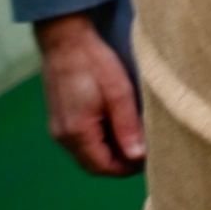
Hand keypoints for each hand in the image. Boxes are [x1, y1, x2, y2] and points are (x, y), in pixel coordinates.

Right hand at [33, 12, 144, 175]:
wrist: (66, 40)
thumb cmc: (94, 63)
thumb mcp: (119, 93)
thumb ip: (127, 126)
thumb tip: (138, 156)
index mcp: (76, 132)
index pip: (102, 167)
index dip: (127, 169)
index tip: (152, 160)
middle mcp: (62, 136)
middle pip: (94, 164)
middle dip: (121, 162)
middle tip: (148, 151)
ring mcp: (59, 127)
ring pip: (88, 153)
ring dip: (111, 151)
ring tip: (137, 137)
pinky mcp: (60, 118)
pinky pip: (82, 140)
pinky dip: (101, 140)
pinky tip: (119, 126)